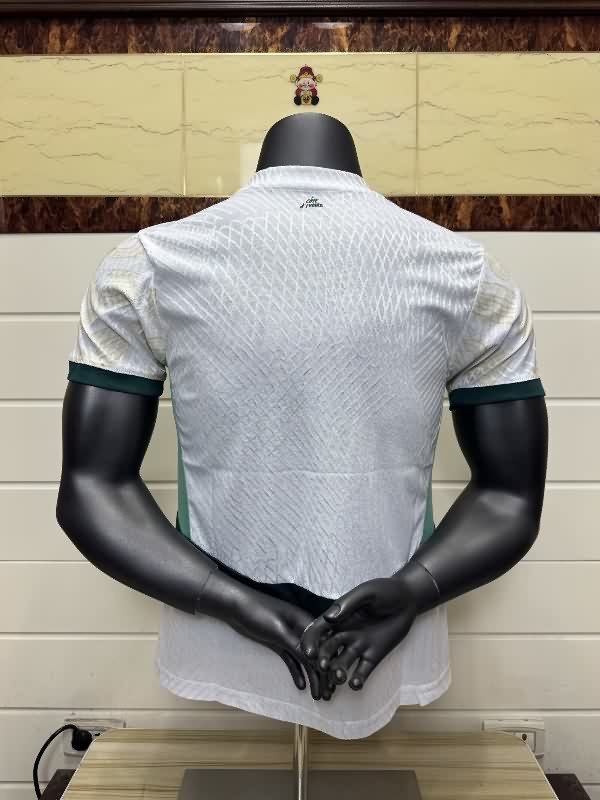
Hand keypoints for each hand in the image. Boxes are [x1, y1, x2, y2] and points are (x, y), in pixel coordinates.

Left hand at [226, 585, 337, 700]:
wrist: (236, 606)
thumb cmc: (259, 613)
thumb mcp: (279, 631)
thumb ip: (297, 645)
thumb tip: (316, 662)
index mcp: (306, 621)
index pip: (323, 647)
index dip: (329, 666)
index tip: (334, 685)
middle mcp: (302, 629)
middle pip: (316, 655)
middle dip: (322, 675)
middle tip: (327, 696)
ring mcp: (290, 636)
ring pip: (304, 660)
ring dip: (311, 677)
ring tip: (317, 696)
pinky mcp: (279, 642)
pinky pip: (291, 659)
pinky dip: (296, 672)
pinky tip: (301, 686)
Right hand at [300, 576, 417, 689]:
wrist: (408, 599)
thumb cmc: (385, 591)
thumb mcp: (367, 593)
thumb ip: (349, 604)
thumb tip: (329, 617)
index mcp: (339, 617)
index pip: (319, 630)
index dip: (311, 641)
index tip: (309, 653)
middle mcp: (345, 633)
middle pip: (328, 649)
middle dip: (323, 659)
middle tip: (324, 666)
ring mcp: (359, 646)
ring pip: (342, 663)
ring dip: (338, 672)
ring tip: (340, 678)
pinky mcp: (373, 656)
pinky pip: (362, 671)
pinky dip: (357, 680)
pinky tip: (356, 683)